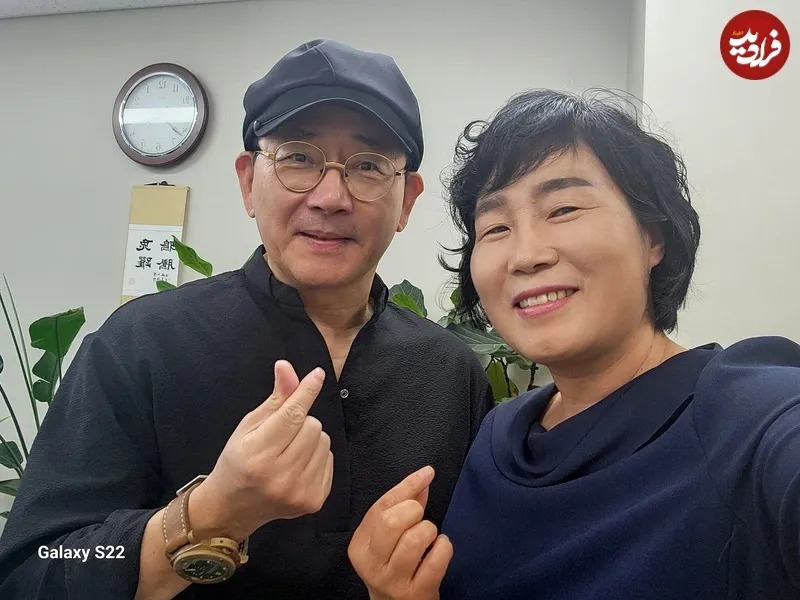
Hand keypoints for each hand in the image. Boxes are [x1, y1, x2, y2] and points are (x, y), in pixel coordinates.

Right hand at [190, 360, 333, 539]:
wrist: (233, 508)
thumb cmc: (238, 462)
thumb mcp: (248, 427)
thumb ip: (274, 399)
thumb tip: (286, 367)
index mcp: (258, 455)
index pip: (292, 415)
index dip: (306, 392)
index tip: (317, 375)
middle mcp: (280, 476)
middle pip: (313, 426)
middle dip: (301, 422)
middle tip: (282, 435)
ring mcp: (299, 491)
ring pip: (324, 441)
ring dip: (310, 439)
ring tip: (289, 451)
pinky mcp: (314, 501)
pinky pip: (330, 460)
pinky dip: (317, 456)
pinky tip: (297, 465)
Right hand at [348, 467, 452, 599]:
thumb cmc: (394, 565)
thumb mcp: (389, 539)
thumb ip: (403, 507)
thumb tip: (423, 478)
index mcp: (359, 546)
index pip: (380, 507)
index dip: (407, 486)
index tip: (427, 473)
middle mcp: (372, 564)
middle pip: (392, 521)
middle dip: (414, 510)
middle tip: (420, 518)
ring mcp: (392, 581)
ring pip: (415, 539)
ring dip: (430, 530)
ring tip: (429, 537)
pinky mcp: (415, 593)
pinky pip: (436, 560)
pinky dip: (444, 548)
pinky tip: (439, 549)